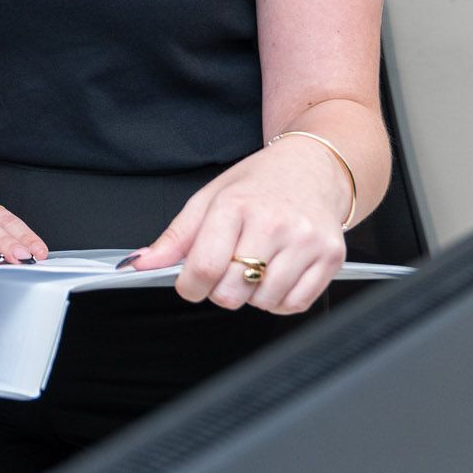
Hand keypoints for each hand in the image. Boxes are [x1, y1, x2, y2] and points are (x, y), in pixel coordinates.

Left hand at [131, 141, 347, 314]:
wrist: (314, 167)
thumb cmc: (260, 183)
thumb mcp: (210, 198)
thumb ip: (176, 237)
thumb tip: (141, 264)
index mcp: (236, 206)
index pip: (203, 268)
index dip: (190, 286)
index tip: (191, 283)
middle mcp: (273, 223)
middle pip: (231, 292)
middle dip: (220, 290)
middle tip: (228, 268)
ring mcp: (306, 241)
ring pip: (263, 302)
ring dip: (252, 295)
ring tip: (257, 264)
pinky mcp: (330, 257)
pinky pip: (295, 305)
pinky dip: (280, 300)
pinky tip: (278, 274)